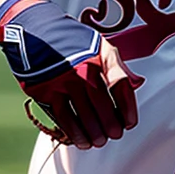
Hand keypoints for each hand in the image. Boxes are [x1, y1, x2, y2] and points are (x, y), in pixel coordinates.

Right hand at [23, 38, 143, 149]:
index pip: (121, 85)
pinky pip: (64, 118)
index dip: (128, 108)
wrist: (37, 32)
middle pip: (103, 106)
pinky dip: (76, 134)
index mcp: (99, 56)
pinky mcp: (46, 92)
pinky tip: (83, 141)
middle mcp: (83, 70)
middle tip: (115, 134)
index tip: (130, 122)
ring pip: (84, 116)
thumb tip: (137, 83)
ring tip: (100, 141)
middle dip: (112, 126)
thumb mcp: (99, 44)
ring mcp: (64, 82)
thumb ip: (117, 65)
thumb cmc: (73, 42)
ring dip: (95, 134)